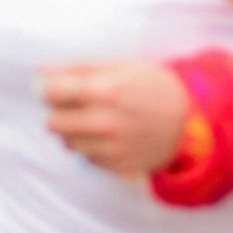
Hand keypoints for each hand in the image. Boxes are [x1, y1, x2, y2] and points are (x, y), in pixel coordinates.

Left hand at [38, 60, 195, 176]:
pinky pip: (86, 157)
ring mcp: (110, 148)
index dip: (51, 88)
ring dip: (75, 131)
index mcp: (107, 91)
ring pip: (67, 142)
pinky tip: (111, 135)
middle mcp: (105, 122)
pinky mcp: (114, 166)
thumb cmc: (156, 87)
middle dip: (60, 112)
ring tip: (98, 119)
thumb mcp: (125, 66)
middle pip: (53, 122)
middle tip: (78, 105)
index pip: (53, 93)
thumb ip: (82, 68)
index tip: (59, 87)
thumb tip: (41, 72)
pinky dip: (92, 146)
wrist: (191, 122)